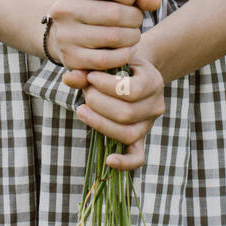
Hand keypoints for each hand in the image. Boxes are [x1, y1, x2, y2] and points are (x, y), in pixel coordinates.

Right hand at [47, 0, 161, 76]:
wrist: (67, 31)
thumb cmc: (97, 8)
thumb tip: (155, 2)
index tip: (131, 0)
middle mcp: (64, 9)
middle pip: (114, 13)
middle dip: (134, 18)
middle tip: (135, 21)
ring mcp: (65, 35)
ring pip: (113, 37)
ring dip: (132, 37)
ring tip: (132, 35)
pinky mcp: (70, 58)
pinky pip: (106, 60)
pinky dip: (124, 56)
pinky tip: (128, 50)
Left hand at [63, 47, 165, 171]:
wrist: (130, 75)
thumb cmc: (116, 67)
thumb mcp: (108, 63)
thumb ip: (87, 71)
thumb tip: (68, 79)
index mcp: (154, 81)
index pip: (132, 90)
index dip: (107, 86)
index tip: (91, 77)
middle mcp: (156, 105)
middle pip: (127, 114)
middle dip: (99, 103)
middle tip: (86, 93)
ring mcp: (149, 125)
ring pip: (127, 134)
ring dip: (100, 124)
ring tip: (82, 110)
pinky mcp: (141, 140)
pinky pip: (137, 157)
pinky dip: (125, 162)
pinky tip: (109, 160)